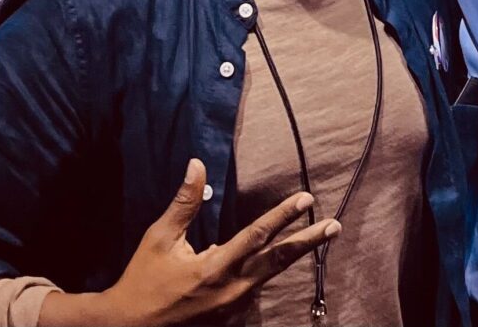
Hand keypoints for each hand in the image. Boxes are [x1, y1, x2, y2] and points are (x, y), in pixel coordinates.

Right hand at [90, 158, 337, 326]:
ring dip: (292, 255)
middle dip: (308, 242)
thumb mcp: (160, 238)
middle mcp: (231, 291)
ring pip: (269, 276)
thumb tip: (197, 165)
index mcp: (215, 269)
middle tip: (334, 226)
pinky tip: (273, 260)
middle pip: (277, 261)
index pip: (257, 236)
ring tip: (316, 235)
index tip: (306, 199)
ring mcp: (233, 309)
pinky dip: (265, 273)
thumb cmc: (144, 281)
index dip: (283, 216)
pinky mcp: (229, 319)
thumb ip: (184, 203)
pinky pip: (254, 291)